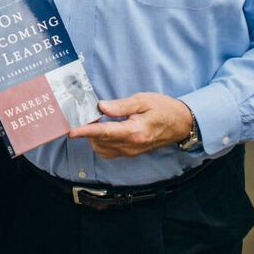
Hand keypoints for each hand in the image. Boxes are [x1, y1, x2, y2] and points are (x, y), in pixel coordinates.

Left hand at [67, 93, 193, 158]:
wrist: (181, 124)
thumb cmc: (164, 109)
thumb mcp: (143, 100)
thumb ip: (121, 105)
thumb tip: (101, 108)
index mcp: (134, 132)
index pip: (105, 133)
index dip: (86, 132)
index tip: (72, 131)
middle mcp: (131, 146)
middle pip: (100, 141)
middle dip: (89, 130)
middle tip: (85, 115)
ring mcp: (131, 152)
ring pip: (103, 149)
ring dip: (94, 137)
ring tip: (95, 121)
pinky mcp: (131, 153)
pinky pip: (110, 152)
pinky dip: (102, 143)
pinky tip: (104, 130)